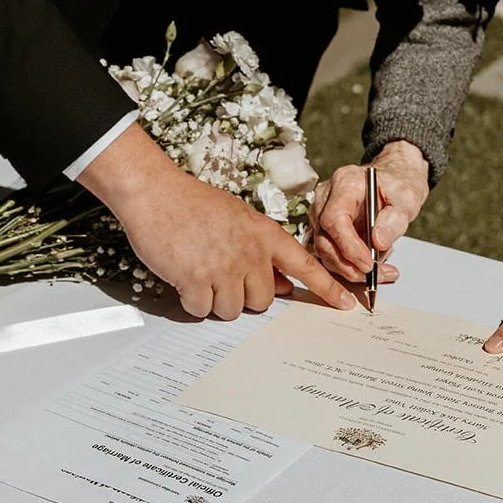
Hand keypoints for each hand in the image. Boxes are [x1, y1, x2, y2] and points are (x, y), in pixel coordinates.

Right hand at [78, 123, 356, 318]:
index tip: (347, 305)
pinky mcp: (195, 280)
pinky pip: (202, 310)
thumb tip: (280, 285)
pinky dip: (193, 301)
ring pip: (232, 310)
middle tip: (224, 276)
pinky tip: (185, 277)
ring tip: (201, 272)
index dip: (327, 288)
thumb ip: (262, 250)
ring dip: (216, 300)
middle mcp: (250, 253)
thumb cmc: (194, 203)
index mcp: (264, 234)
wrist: (155, 192)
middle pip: (263, 300)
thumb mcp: (239, 219)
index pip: (306, 266)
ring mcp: (223, 267)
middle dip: (245, 296)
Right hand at [310, 139, 429, 283]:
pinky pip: (330, 254)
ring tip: (381, 270)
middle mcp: (326, 198)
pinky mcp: (323, 229)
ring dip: (351, 269)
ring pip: (325, 252)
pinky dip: (349, 266)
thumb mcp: (406, 198)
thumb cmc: (397, 186)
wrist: (392, 182)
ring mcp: (320, 214)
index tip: (368, 263)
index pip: (334, 219)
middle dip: (350, 265)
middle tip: (378, 274)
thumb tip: (378, 243)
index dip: (349, 246)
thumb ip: (394, 219)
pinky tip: (372, 265)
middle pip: (325, 240)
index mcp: (345, 183)